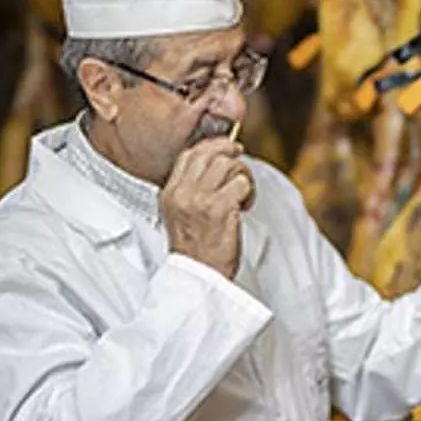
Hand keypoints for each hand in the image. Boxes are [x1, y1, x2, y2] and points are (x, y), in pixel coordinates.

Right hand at [160, 137, 253, 277]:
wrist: (198, 276)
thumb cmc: (196, 249)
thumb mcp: (180, 215)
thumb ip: (191, 189)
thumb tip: (216, 164)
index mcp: (170, 192)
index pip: (189, 153)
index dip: (211, 144)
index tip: (226, 147)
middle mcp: (183, 193)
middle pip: (210, 153)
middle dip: (230, 152)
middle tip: (240, 160)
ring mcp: (200, 199)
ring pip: (229, 164)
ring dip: (243, 176)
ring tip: (242, 194)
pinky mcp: (220, 208)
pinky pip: (242, 183)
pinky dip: (249, 192)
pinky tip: (245, 206)